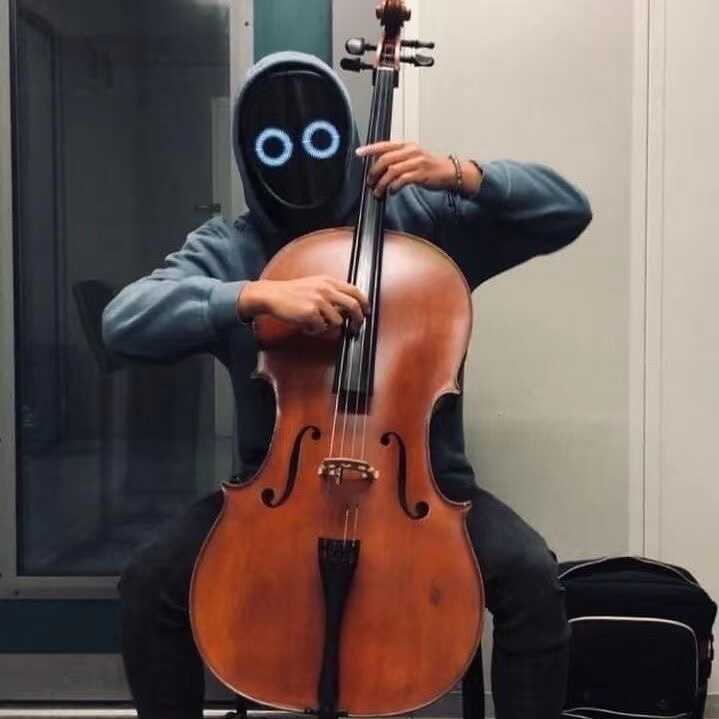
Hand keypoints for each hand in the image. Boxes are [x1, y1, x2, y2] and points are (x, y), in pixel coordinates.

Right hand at [238, 277, 369, 335]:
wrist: (273, 295)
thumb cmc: (292, 292)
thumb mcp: (315, 285)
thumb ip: (331, 292)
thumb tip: (348, 307)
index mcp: (329, 281)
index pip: (355, 291)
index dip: (364, 303)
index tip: (366, 312)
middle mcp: (326, 289)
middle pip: (353, 306)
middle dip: (358, 319)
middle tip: (356, 327)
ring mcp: (319, 301)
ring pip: (337, 321)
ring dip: (328, 327)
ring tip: (315, 323)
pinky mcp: (311, 313)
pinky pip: (322, 328)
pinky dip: (315, 330)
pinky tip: (306, 325)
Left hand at [356, 141, 481, 197]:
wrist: (450, 172)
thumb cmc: (429, 167)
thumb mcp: (412, 157)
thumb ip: (397, 159)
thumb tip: (378, 165)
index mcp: (407, 146)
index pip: (385, 145)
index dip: (370, 148)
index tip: (359, 153)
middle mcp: (411, 151)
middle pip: (386, 159)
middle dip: (374, 171)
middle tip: (370, 182)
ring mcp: (416, 162)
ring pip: (392, 170)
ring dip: (382, 183)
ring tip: (378, 191)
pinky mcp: (421, 174)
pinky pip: (402, 180)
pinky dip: (393, 187)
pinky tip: (391, 192)